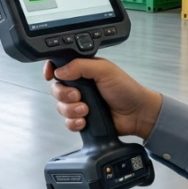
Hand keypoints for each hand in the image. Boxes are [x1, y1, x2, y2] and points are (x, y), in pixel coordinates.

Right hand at [44, 58, 163, 139]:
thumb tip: (60, 70)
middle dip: (64, 94)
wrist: (137, 114)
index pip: (59, 67)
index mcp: (83, 70)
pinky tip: (85, 120)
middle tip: (78, 96)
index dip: (51, 71)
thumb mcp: (104, 69)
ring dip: (71, 110)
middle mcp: (80, 86)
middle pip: (57, 89)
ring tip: (86, 110)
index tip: (50, 75)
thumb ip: (81, 66)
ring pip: (60, 107)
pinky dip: (74, 122)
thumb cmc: (126, 89)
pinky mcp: (82, 119)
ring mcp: (80, 103)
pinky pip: (68, 122)